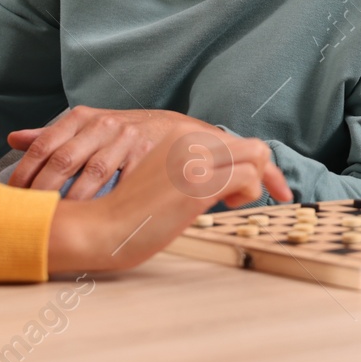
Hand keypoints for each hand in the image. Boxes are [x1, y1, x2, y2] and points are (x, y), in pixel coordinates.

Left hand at [8, 107, 215, 198]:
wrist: (175, 130)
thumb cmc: (122, 132)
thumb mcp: (87, 126)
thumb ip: (51, 135)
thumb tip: (13, 138)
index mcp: (82, 117)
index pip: (44, 146)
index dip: (25, 174)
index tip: (13, 198)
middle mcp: (103, 125)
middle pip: (64, 161)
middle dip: (43, 192)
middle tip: (32, 215)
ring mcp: (127, 140)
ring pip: (92, 174)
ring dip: (73, 201)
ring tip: (60, 221)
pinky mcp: (148, 156)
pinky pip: (123, 183)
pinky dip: (108, 201)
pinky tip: (96, 217)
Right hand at [47, 128, 291, 273]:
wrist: (97, 227)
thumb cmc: (126, 213)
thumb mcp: (161, 177)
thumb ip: (187, 168)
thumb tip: (222, 180)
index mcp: (178, 135)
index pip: (232, 140)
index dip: (255, 165)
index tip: (263, 186)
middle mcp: (189, 140)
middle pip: (250, 145)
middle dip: (261, 173)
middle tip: (241, 197)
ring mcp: (195, 160)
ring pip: (256, 155)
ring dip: (253, 183)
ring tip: (228, 202)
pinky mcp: (199, 183)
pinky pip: (249, 176)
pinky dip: (249, 193)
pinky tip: (226, 206)